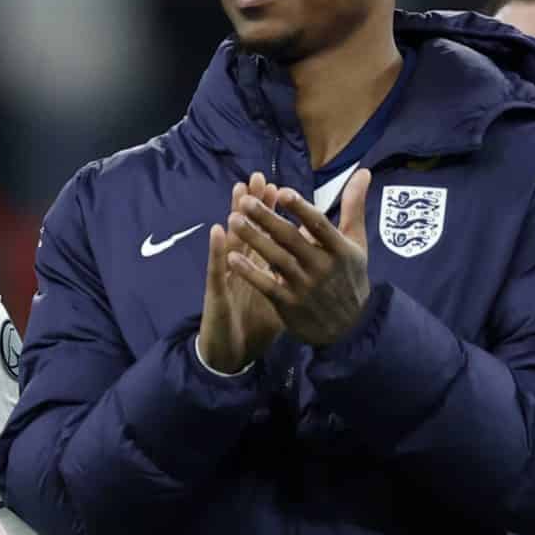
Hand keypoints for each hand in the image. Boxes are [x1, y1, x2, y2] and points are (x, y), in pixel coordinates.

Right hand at [196, 172, 285, 372]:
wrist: (232, 357)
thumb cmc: (255, 329)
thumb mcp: (281, 304)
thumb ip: (296, 283)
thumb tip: (318, 271)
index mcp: (260, 269)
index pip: (268, 235)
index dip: (274, 214)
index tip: (281, 189)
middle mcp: (243, 268)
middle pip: (249, 231)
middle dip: (255, 205)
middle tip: (259, 177)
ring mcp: (227, 278)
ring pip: (230, 243)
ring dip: (234, 218)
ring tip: (238, 193)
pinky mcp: (216, 294)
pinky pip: (216, 270)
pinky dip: (216, 251)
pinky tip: (217, 232)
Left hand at [226, 168, 372, 346]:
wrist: (349, 328)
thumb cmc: (350, 277)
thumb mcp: (357, 242)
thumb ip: (354, 206)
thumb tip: (362, 170)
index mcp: (340, 249)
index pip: (319, 224)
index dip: (301, 208)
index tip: (283, 190)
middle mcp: (322, 267)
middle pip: (291, 239)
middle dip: (267, 218)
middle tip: (245, 201)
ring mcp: (305, 287)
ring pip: (276, 259)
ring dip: (253, 239)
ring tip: (233, 219)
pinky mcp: (289, 305)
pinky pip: (266, 286)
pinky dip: (249, 272)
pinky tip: (231, 257)